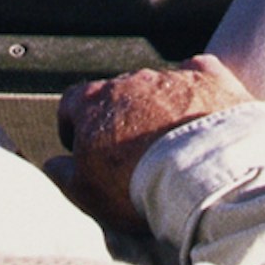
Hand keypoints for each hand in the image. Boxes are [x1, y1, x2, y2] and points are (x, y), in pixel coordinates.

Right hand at [54, 55, 255, 228]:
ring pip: (159, 87)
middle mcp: (132, 81)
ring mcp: (172, 76)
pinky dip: (199, 89)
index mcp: (94, 102)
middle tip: (131, 154)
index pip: (72, 102)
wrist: (202, 175)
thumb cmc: (138, 186)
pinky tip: (203, 109)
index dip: (73, 125)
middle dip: (121, 119)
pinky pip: (201, 73)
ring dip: (160, 108)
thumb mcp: (85, 192)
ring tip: (172, 145)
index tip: (81, 146)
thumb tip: (53, 164)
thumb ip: (63, 174)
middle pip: (118, 94)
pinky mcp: (211, 79)